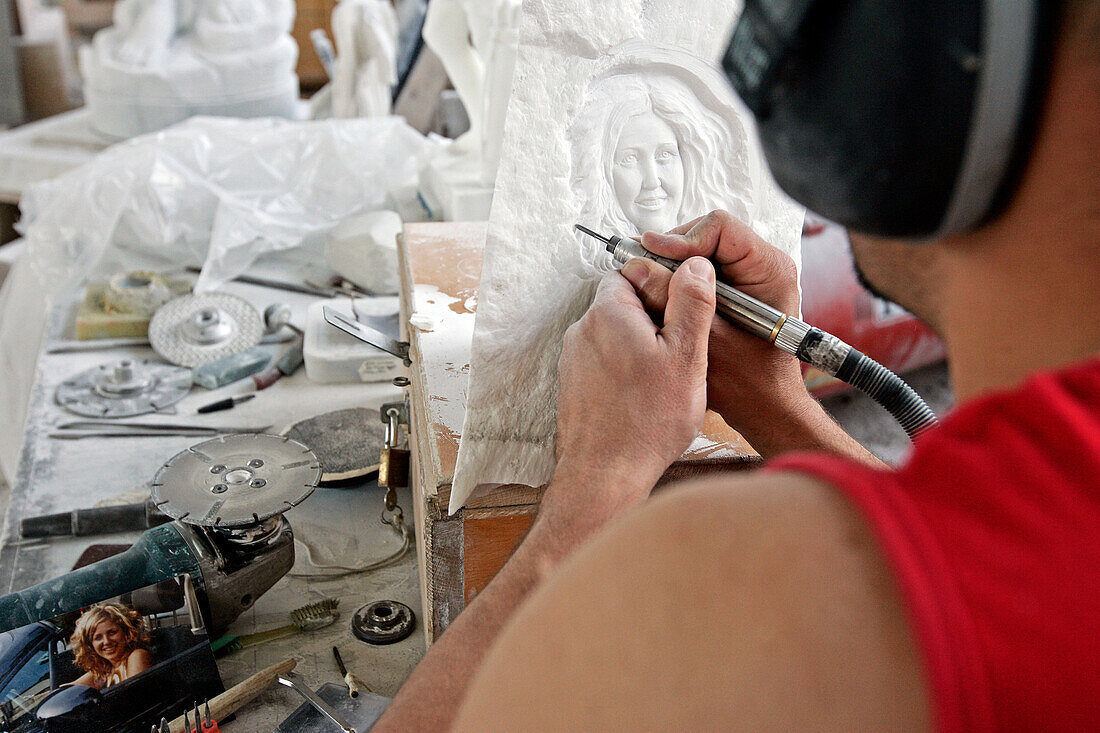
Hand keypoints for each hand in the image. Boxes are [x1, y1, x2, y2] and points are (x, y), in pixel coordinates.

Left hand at [546, 258, 716, 527]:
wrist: (605, 475)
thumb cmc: (648, 421)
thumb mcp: (686, 356)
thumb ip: (691, 303)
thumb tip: (696, 265)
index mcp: (608, 313)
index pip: (632, 272)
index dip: (662, 286)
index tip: (683, 312)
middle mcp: (582, 330)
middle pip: (623, 302)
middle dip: (653, 319)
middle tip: (680, 351)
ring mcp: (574, 358)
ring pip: (614, 334)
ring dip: (640, 346)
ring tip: (665, 379)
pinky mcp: (573, 383)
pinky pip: (604, 361)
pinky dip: (625, 370)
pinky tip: (645, 396)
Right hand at [626, 211, 812, 453]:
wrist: (765, 407)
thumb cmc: (751, 383)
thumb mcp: (705, 340)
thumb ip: (673, 302)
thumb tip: (639, 268)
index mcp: (769, 270)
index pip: (721, 227)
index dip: (682, 239)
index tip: (652, 254)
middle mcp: (763, 265)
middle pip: (708, 234)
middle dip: (673, 253)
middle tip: (644, 271)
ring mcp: (750, 275)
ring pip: (701, 252)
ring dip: (673, 268)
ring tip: (651, 287)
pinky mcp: (737, 288)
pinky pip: (702, 271)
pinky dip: (679, 281)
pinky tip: (664, 299)